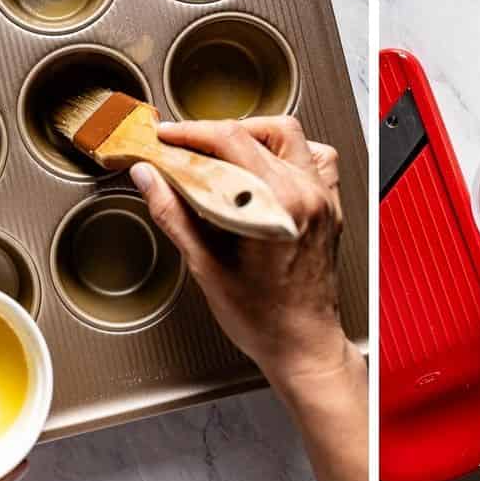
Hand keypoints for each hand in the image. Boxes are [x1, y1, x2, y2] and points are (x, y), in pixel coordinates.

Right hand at [130, 116, 367, 480]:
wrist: (304, 347)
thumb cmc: (265, 321)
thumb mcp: (207, 267)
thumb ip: (174, 215)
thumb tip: (148, 178)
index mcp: (278, 206)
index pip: (230, 141)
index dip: (191, 133)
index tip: (167, 138)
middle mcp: (308, 197)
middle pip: (259, 132)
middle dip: (215, 133)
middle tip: (187, 148)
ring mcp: (324, 201)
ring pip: (292, 138)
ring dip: (255, 136)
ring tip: (224, 154)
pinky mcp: (330, 210)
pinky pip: (316, 160)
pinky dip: (289, 154)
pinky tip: (266, 170)